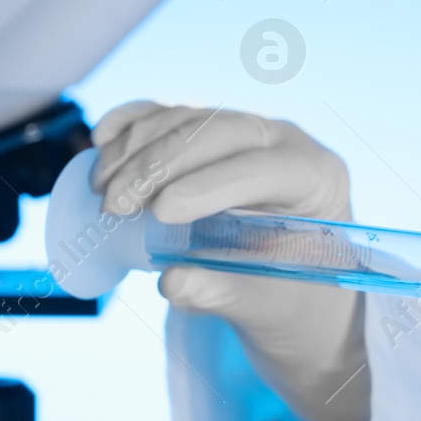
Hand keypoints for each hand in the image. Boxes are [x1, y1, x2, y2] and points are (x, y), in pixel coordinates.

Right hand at [90, 101, 369, 420]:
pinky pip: (170, 114)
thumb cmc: (286, 299)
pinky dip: (134, 122)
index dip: (212, 183)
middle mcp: (287, 142)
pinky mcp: (212, 131)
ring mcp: (249, 129)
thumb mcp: (262, 306)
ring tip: (102, 190)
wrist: (292, 292)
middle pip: (221, 132)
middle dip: (160, 164)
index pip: (266, 167)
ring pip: (190, 118)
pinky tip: (103, 141)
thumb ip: (222, 293)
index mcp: (318, 180)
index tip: (160, 212)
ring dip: (137, 148)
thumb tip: (173, 282)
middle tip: (114, 207)